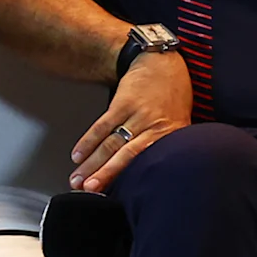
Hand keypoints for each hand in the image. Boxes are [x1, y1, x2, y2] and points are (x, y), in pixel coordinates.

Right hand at [68, 50, 193, 190]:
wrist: (162, 62)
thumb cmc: (172, 94)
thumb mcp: (179, 121)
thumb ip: (166, 143)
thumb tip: (153, 169)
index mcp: (171, 135)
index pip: (146, 162)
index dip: (128, 179)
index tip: (115, 194)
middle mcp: (154, 126)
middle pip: (125, 156)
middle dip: (104, 175)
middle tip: (88, 191)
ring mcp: (137, 114)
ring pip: (111, 144)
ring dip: (91, 163)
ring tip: (77, 179)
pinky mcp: (122, 103)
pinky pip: (102, 126)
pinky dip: (88, 141)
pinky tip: (77, 156)